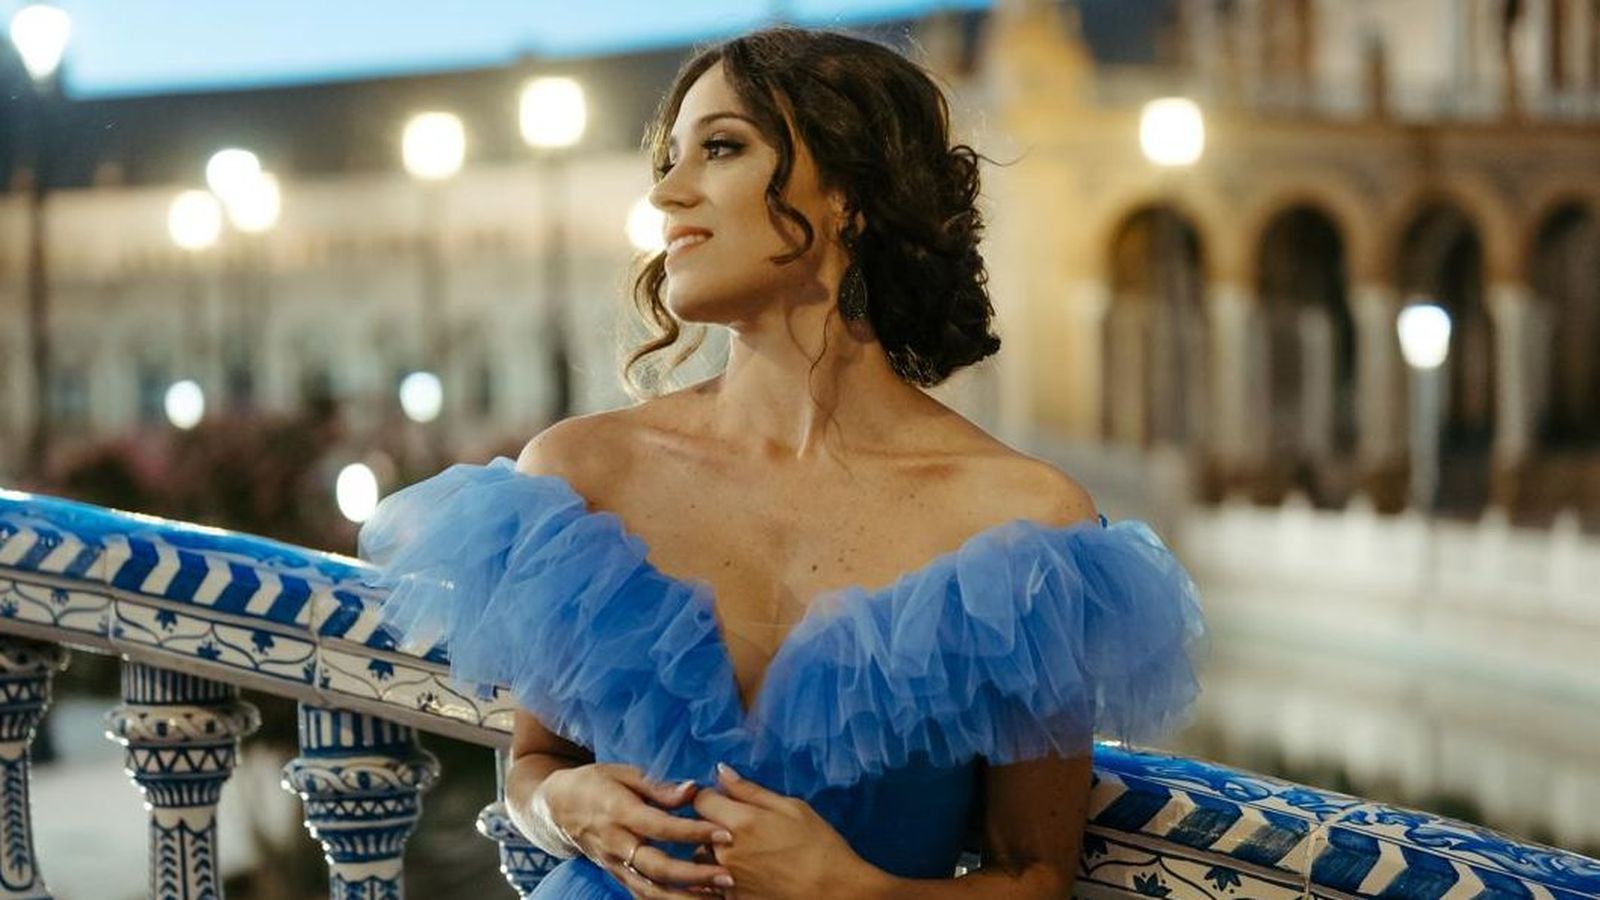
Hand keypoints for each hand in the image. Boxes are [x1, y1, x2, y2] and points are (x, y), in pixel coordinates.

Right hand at [546, 763, 736, 898]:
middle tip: (727, 875)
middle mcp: (616, 843)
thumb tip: (693, 790)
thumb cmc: (595, 783)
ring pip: (649, 889)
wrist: (556, 807)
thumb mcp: (622, 772)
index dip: (693, 832)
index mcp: (619, 812)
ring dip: (684, 897)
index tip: (725, 833)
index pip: (661, 826)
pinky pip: (641, 893)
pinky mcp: (614, 875)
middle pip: (656, 866)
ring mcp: (613, 864)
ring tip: (717, 896)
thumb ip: (658, 786)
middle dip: (694, 874)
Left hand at [692, 762, 870, 899]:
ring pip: (704, 858)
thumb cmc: (820, 848)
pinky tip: (748, 874)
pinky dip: (723, 877)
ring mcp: (727, 880)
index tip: (725, 801)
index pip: (701, 800)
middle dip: (713, 825)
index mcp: (741, 822)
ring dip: (715, 853)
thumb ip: (751, 790)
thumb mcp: (792, 808)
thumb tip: (722, 772)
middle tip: (742, 830)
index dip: (712, 797)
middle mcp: (727, 852)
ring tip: (749, 855)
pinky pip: (713, 885)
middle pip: (699, 830)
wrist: (836, 894)